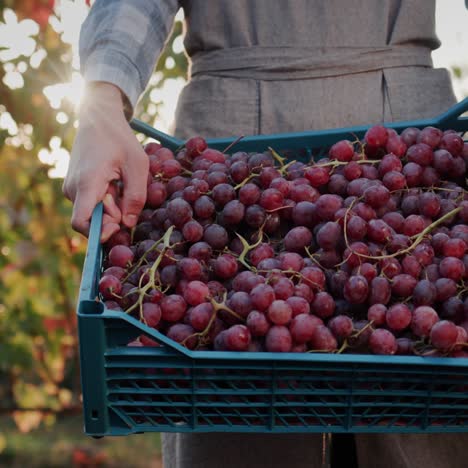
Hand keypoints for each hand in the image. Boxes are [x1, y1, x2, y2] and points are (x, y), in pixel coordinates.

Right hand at [63, 83, 148, 241]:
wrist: (98, 118)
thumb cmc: (120, 139)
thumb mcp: (137, 165)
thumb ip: (135, 197)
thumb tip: (128, 225)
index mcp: (87, 183)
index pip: (81, 223)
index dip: (100, 232)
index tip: (118, 224)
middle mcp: (72, 188)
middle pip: (91, 220)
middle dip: (112, 216)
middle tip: (124, 192)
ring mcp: (70, 188)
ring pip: (92, 213)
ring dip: (109, 207)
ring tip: (118, 183)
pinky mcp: (73, 186)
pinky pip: (90, 204)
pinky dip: (104, 200)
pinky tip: (112, 183)